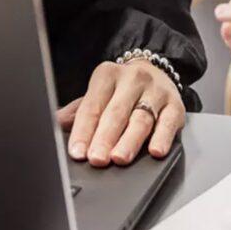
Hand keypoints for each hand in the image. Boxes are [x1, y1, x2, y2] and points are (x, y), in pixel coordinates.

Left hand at [57, 60, 184, 166]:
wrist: (156, 70)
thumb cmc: (121, 90)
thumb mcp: (98, 94)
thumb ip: (78, 111)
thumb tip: (54, 124)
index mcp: (107, 75)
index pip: (92, 105)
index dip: (83, 130)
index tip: (77, 151)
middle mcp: (132, 79)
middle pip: (116, 112)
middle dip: (105, 138)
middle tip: (96, 158)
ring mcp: (155, 92)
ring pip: (141, 119)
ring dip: (130, 141)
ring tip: (120, 158)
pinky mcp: (175, 105)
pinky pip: (169, 122)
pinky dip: (162, 137)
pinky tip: (155, 151)